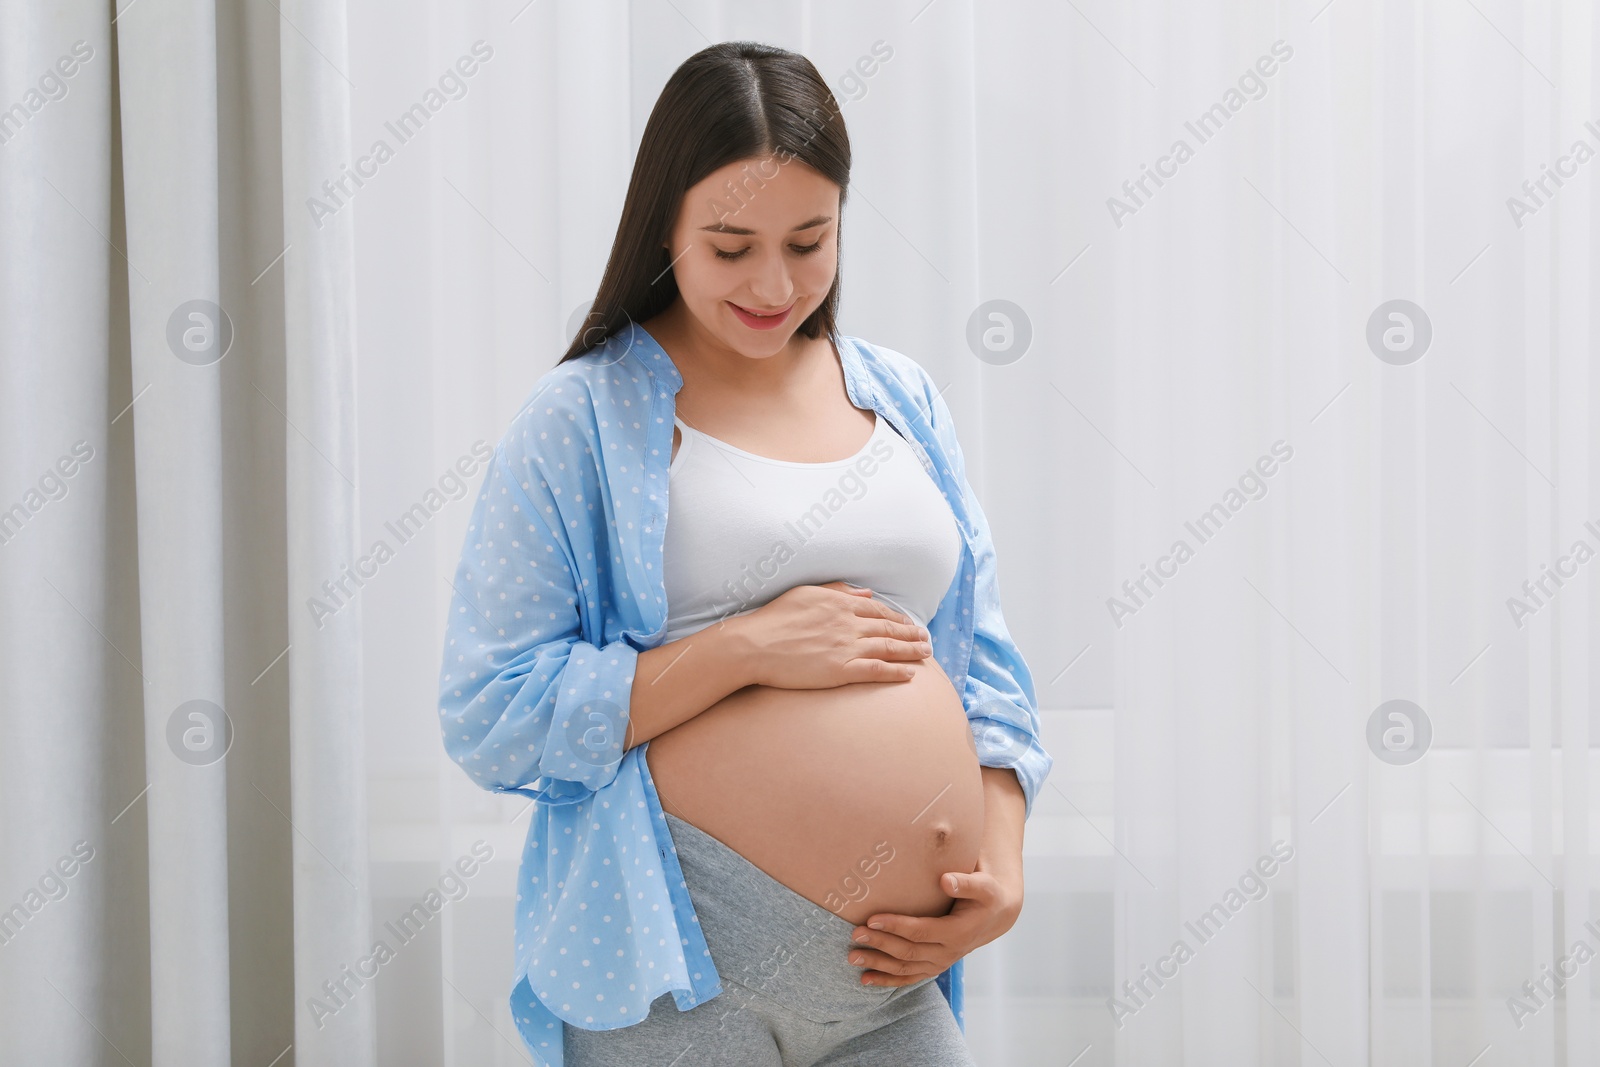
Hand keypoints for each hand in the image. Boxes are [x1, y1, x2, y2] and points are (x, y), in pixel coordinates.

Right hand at [741, 580, 931, 688]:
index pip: (878, 610)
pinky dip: (895, 672)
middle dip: (911, 634)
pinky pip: (876, 670)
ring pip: (888, 648)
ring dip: (910, 651)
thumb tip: (865, 594)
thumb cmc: (774, 618)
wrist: (754, 645)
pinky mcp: (840, 670)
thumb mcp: (806, 593)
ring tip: (926, 654)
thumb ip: (838, 591)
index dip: (898, 618)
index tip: (909, 623)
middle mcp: (848, 624)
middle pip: (889, 628)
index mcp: (840, 604)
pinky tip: (909, 674)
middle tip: (926, 639)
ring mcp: (846, 647)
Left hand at [845, 853, 1022, 987]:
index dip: (896, 925)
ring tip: (852, 957)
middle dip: (880, 943)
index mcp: (958, 932)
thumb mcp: (983, 886)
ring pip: (905, 968)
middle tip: (855, 934)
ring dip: (878, 964)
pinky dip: (887, 980)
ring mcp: (941, 963)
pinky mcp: (934, 967)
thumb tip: (945, 880)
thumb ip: (966, 883)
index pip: (922, 931)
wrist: (995, 916)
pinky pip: (909, 978)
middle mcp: (949, 952)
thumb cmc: (985, 895)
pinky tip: (865, 979)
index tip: (872, 917)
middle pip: (908, 951)